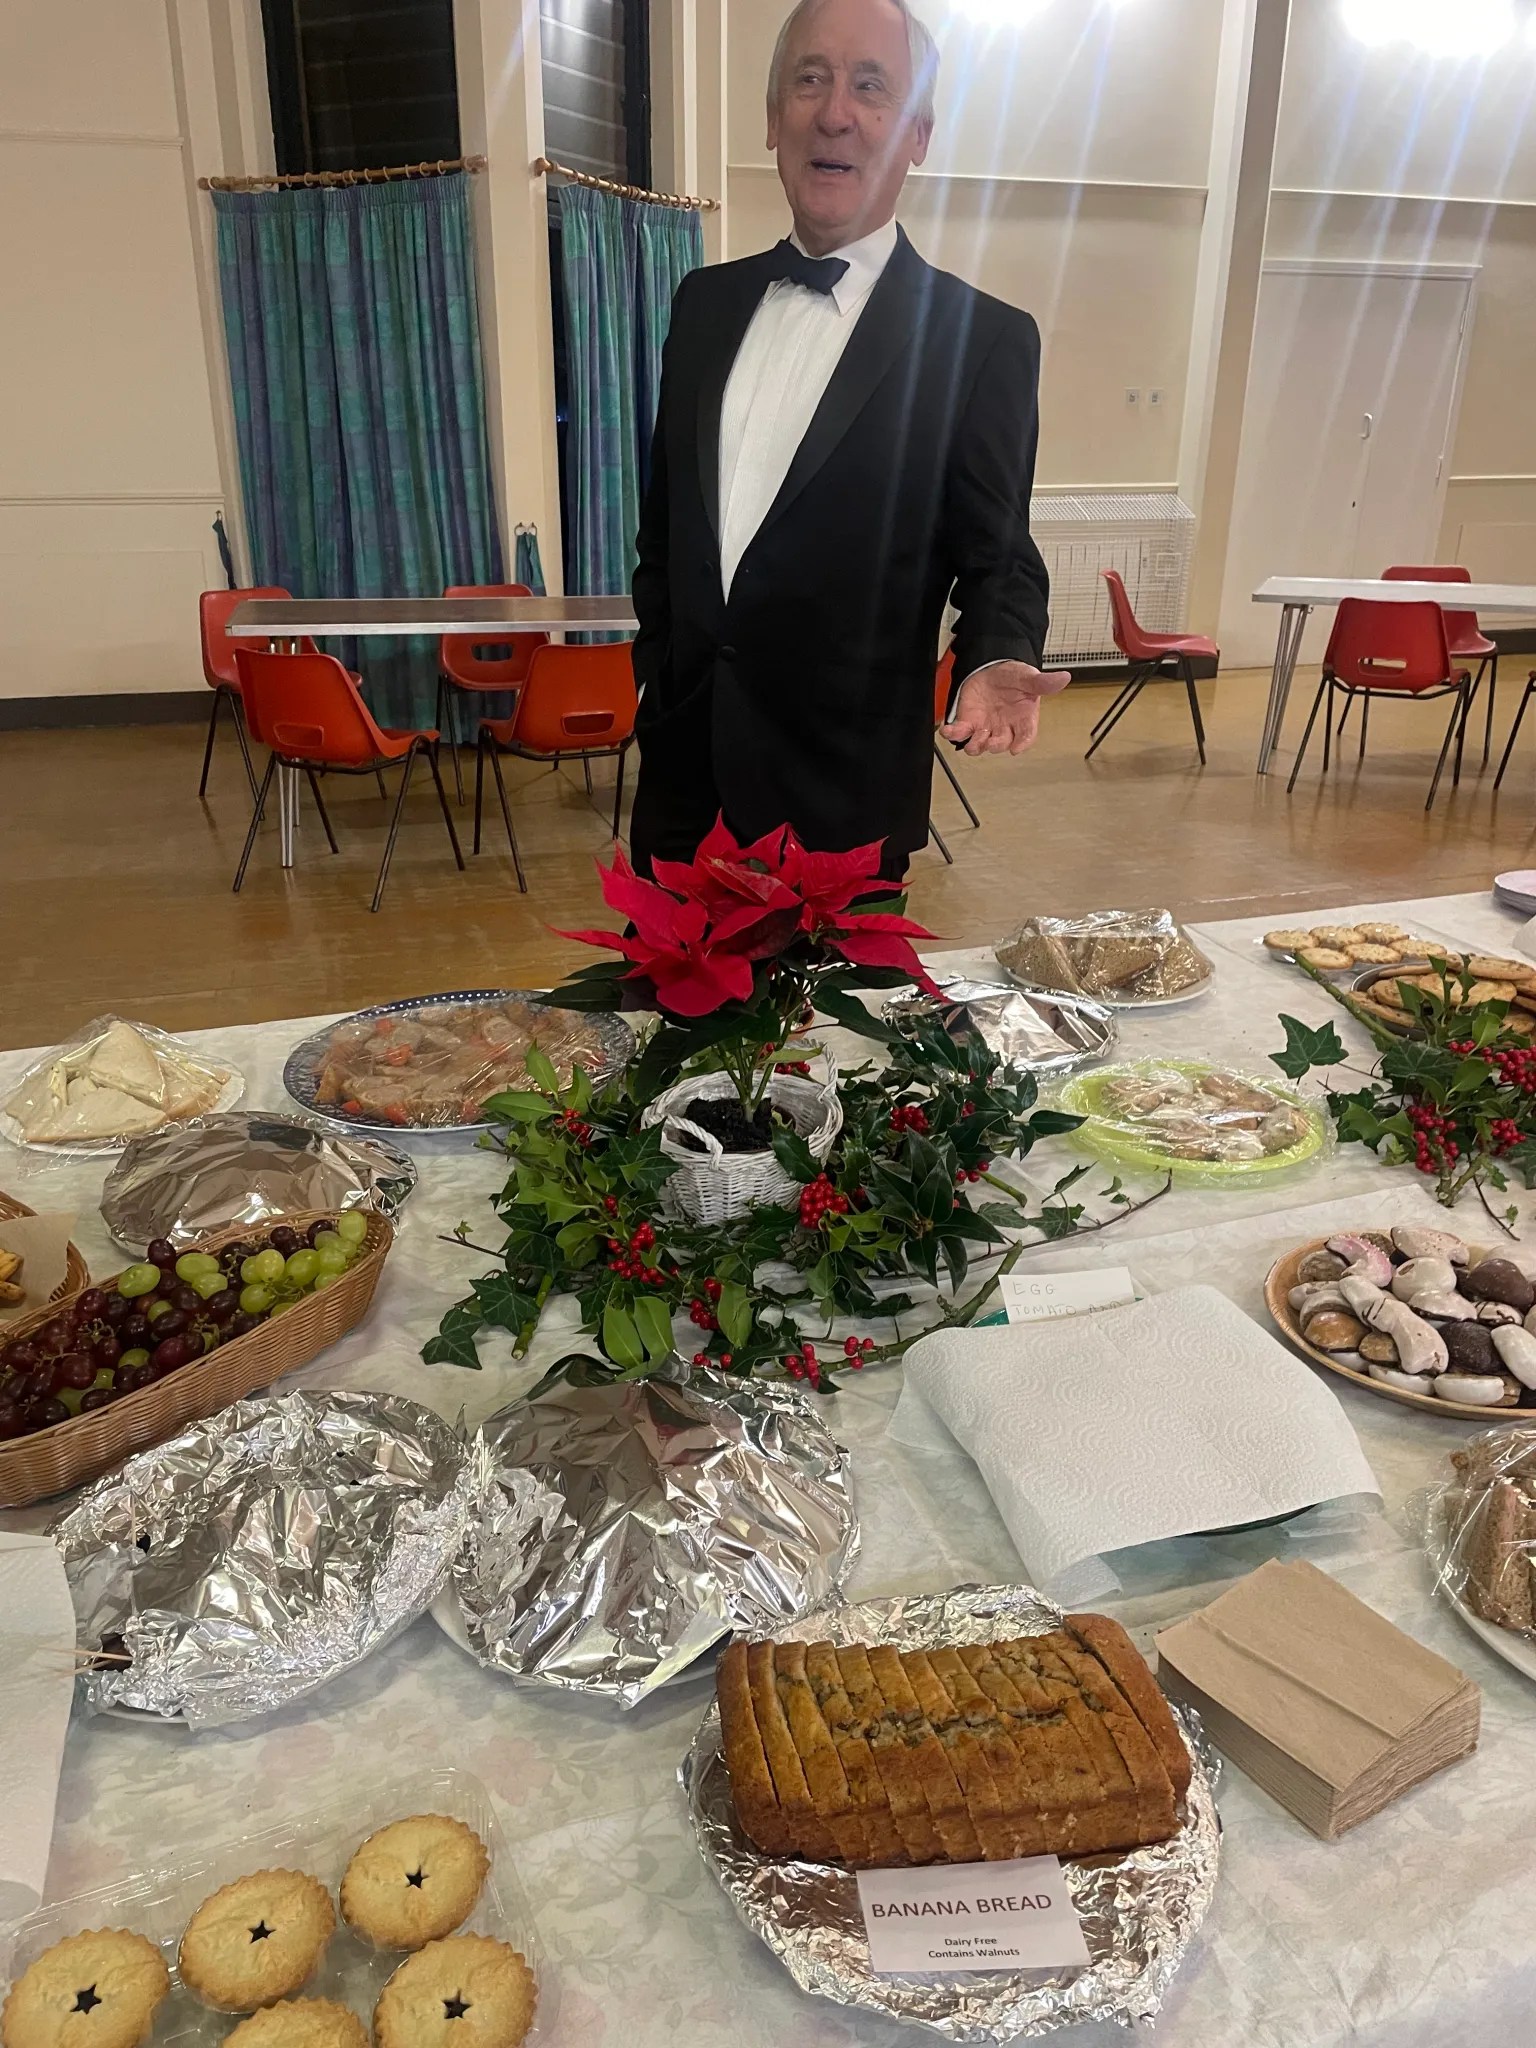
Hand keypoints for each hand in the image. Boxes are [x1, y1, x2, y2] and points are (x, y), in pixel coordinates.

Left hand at [941, 661, 1071, 756]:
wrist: (991, 668)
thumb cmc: (1012, 677)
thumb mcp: (1028, 676)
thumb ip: (1043, 681)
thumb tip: (1063, 678)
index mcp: (1023, 719)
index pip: (1026, 735)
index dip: (1022, 743)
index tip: (1016, 748)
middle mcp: (1004, 727)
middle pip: (1001, 743)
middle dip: (996, 745)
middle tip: (991, 742)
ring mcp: (986, 727)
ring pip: (980, 744)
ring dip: (975, 745)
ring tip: (972, 741)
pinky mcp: (968, 722)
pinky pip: (960, 733)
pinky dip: (952, 733)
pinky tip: (947, 730)